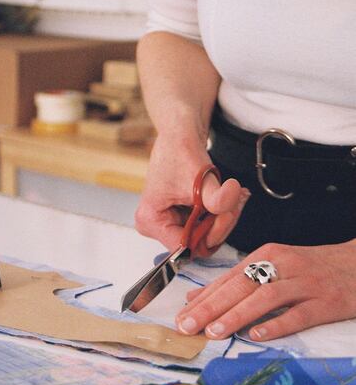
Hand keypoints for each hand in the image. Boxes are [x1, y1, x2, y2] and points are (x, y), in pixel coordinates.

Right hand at [135, 133, 249, 255]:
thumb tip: (231, 202)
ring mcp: (167, 223)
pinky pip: (204, 226)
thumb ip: (218, 197)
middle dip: (220, 224)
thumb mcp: (201, 178)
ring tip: (233, 196)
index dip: (210, 234)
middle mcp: (156, 226)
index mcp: (151, 221)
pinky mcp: (178, 219)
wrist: (179, 138)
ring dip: (223, 218)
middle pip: (197, 243)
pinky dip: (219, 214)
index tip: (226, 214)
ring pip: (204, 236)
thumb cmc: (179, 153)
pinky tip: (227, 198)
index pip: (185, 247)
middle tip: (234, 203)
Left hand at [176, 240, 355, 339]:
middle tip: (188, 326)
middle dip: (212, 306)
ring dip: (238, 315)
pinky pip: (299, 314)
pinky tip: (257, 336)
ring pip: (267, 298)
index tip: (181, 316)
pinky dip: (277, 325)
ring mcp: (305, 284)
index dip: (204, 298)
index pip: (229, 278)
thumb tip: (197, 299)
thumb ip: (237, 282)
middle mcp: (284, 266)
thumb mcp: (273, 267)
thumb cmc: (311, 268)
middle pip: (242, 286)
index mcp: (267, 256)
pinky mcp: (326, 302)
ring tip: (215, 331)